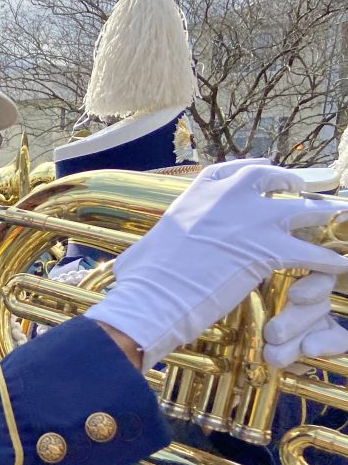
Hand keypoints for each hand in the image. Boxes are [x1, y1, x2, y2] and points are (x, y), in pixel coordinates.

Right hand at [86, 160, 347, 368]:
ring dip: (324, 217)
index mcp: (199, 191)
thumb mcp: (149, 244)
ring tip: (337, 221)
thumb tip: (137, 261)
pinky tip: (340, 266)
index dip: (257, 170)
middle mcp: (229, 196)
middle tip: (307, 194)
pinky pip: (312, 252)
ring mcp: (253, 219)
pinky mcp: (270, 249)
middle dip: (296, 186)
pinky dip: (329, 261)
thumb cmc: (145, 277)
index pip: (235, 170)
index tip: (268, 170)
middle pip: (276, 180)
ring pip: (304, 211)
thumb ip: (161, 242)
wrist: (155, 294)